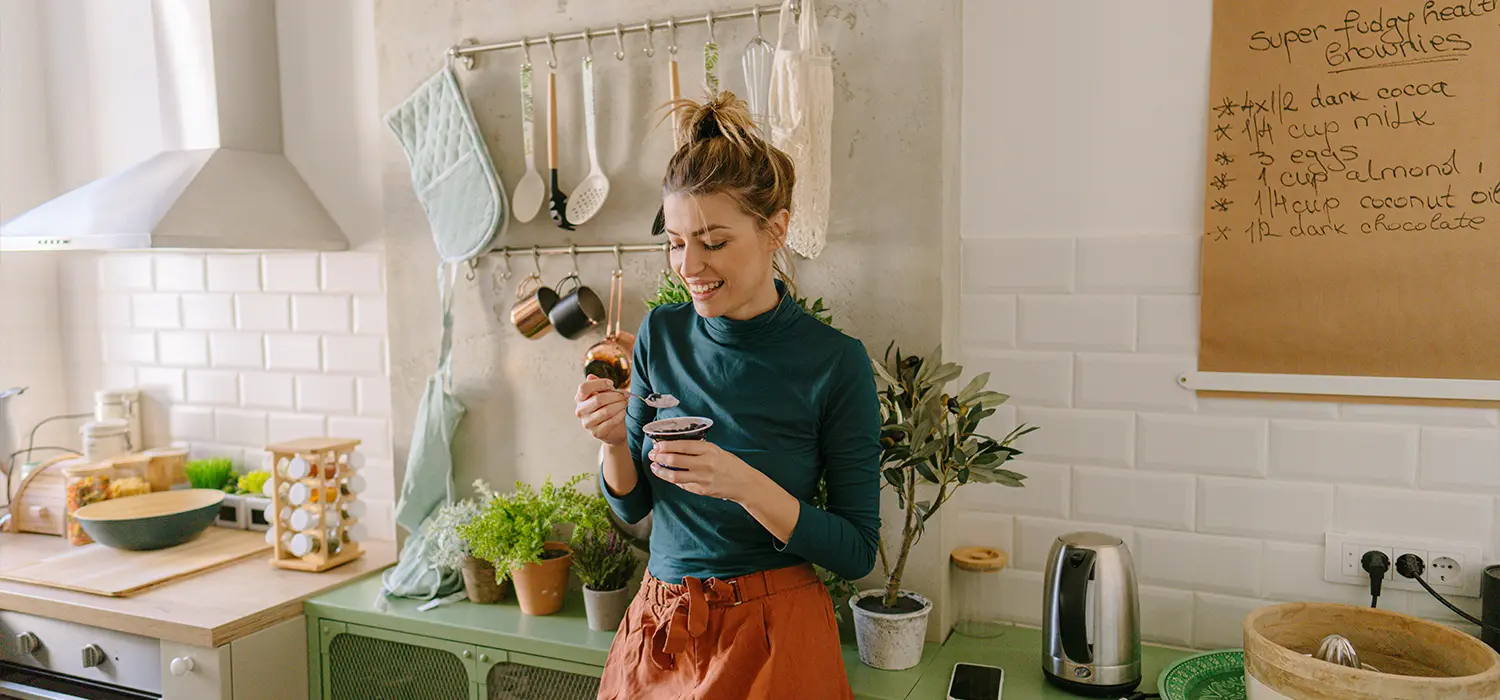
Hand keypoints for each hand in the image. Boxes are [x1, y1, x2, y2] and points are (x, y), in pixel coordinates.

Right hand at [575, 375, 626, 445]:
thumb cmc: (608, 407)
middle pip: (598, 399)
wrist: (614, 429)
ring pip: (606, 411)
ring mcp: (587, 423)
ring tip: (626, 403)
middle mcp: (580, 411)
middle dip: (615, 396)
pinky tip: (623, 412)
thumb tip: (590, 376)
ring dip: (620, 405)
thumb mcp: (605, 394)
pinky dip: (620, 415)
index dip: (599, 383)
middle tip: (626, 395)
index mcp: (580, 398)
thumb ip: (599, 385)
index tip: (611, 383)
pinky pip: (611, 422)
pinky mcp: (596, 433)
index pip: (584, 387)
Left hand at [649, 440, 764, 501]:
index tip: (657, 445)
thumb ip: (699, 448)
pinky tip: (668, 476)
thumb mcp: (717, 450)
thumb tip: (676, 446)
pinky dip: (673, 480)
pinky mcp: (702, 490)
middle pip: (675, 460)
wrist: (744, 483)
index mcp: (709, 450)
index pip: (682, 445)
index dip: (666, 445)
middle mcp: (705, 464)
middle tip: (652, 455)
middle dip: (659, 457)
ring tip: (654, 467)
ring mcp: (703, 478)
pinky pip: (683, 485)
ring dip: (661, 471)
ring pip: (674, 476)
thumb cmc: (730, 464)